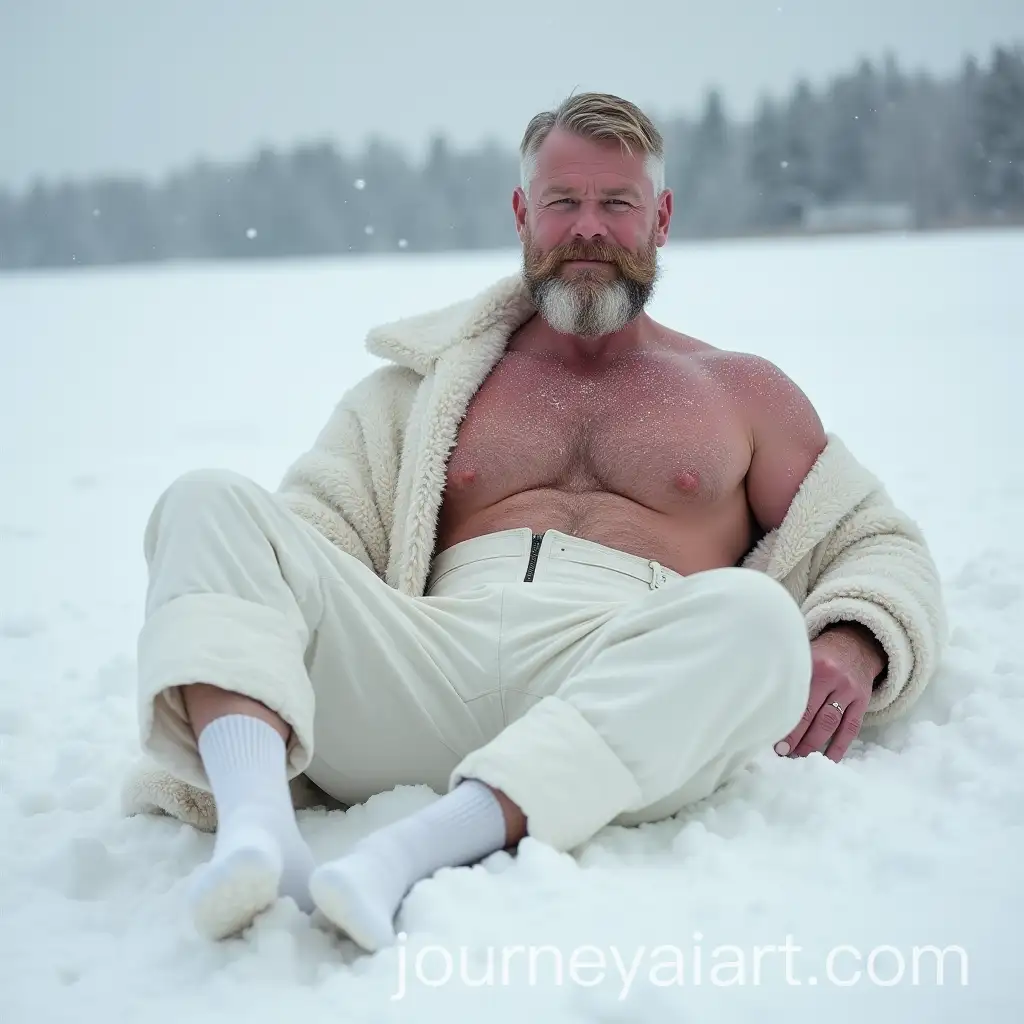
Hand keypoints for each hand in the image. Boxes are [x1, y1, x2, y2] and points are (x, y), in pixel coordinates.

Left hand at [775, 624, 883, 761]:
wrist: (857, 645)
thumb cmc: (821, 653)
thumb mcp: (804, 653)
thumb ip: (788, 671)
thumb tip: (760, 695)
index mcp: (814, 665)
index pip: (796, 697)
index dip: (784, 718)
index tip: (770, 735)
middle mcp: (833, 678)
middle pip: (812, 713)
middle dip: (796, 736)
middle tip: (783, 752)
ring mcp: (849, 692)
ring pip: (831, 723)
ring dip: (814, 743)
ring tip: (799, 757)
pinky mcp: (862, 703)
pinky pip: (851, 728)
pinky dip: (839, 746)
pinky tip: (829, 759)